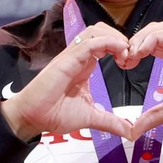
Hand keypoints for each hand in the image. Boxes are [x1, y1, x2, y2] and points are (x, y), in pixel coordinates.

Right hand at [1, 23, 133, 141]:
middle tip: (130, 57)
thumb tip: (131, 132)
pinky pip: (89, 42)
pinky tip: (119, 53)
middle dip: (120, 38)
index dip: (122, 47)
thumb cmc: (53, 114)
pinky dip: (107, 42)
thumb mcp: (90, 118)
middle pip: (102, 30)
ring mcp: (72, 56)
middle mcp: (79, 57)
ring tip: (124, 55)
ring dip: (115, 38)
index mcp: (85, 65)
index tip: (131, 64)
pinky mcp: (67, 60)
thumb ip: (111, 122)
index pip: (105, 42)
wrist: (31, 118)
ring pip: (95, 30)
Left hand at [121, 22, 162, 138]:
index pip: (154, 42)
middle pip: (155, 30)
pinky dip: (152, 39)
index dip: (137, 48)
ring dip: (142, 37)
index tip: (125, 63)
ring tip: (132, 53)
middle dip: (136, 39)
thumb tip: (134, 130)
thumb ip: (152, 116)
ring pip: (161, 28)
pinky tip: (141, 51)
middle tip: (125, 56)